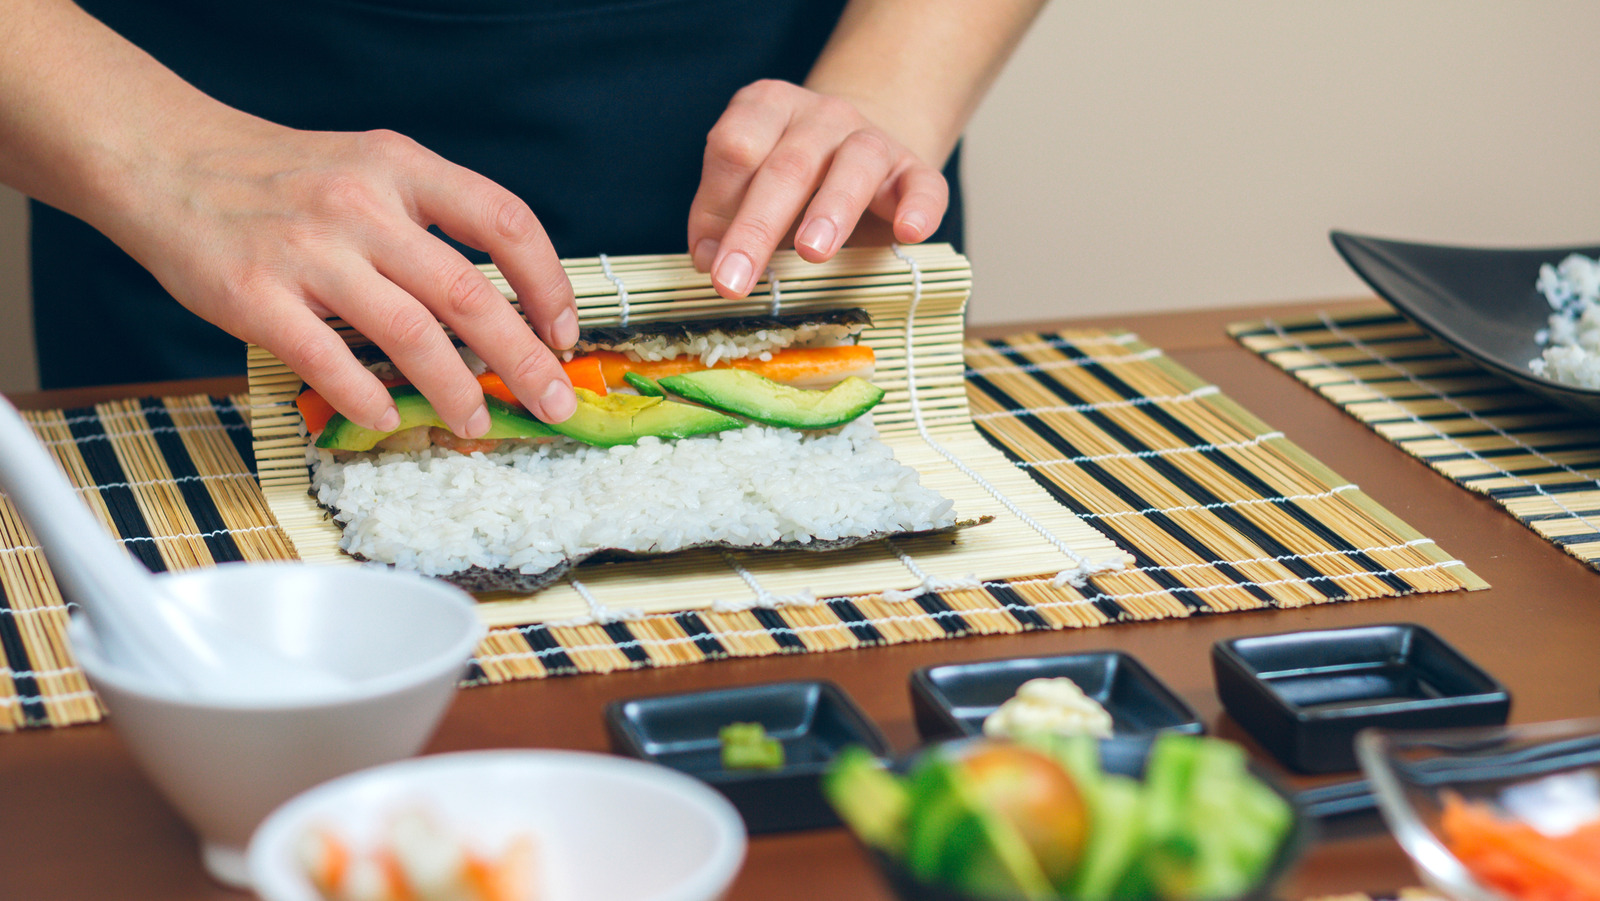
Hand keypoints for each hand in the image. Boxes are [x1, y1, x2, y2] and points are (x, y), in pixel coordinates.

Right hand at [107, 118, 578, 434]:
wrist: (166, 160)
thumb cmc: (281, 178)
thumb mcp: (368, 168)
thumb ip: (429, 221)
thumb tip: (505, 306)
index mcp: (401, 168)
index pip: (504, 221)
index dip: (548, 283)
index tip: (564, 333)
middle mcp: (362, 206)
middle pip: (470, 293)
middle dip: (524, 359)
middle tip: (554, 403)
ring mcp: (309, 252)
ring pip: (411, 334)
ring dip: (456, 389)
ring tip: (477, 420)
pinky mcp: (255, 295)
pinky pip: (328, 361)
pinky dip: (367, 399)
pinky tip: (388, 419)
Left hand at [687, 79, 947, 297]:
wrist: (861, 162)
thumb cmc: (794, 186)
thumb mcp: (749, 191)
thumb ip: (723, 217)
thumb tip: (708, 258)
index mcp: (767, 108)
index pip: (736, 146)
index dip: (717, 203)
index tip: (709, 262)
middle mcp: (821, 115)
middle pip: (788, 165)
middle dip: (756, 228)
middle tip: (734, 281)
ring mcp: (873, 138)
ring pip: (855, 164)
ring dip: (831, 210)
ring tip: (812, 254)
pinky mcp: (915, 170)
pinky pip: (923, 184)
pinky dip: (919, 207)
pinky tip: (909, 234)